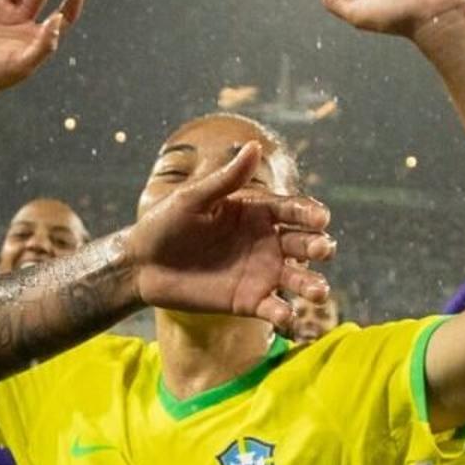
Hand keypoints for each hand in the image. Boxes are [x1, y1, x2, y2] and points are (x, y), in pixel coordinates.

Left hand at [122, 141, 335, 337]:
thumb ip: (226, 179)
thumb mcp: (193, 199)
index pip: (293, 210)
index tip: (321, 218)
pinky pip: (273, 308)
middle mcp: (266, 242)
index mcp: (257, 212)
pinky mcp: (248, 301)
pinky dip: (285, 315)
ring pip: (296, 278)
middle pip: (302, 243)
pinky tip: (289, 318)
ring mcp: (260, 273)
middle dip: (317, 246)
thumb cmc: (165, 224)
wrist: (141, 265)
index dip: (309, 213)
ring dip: (311, 285)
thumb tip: (254, 146)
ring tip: (319, 291)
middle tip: (322, 249)